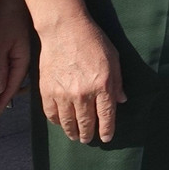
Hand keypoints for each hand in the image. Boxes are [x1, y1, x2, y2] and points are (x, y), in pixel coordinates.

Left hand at [0, 0, 31, 115]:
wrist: (14, 1)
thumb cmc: (7, 21)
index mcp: (21, 63)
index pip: (10, 90)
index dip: (0, 105)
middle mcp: (21, 63)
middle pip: (10, 88)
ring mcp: (17, 57)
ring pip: (8, 80)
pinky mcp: (12, 52)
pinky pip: (6, 71)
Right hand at [36, 16, 124, 143]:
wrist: (65, 30)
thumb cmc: (93, 42)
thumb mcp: (114, 59)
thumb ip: (118, 82)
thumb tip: (122, 100)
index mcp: (103, 85)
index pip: (106, 116)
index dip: (106, 130)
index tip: (106, 138)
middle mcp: (83, 93)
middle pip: (86, 123)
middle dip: (88, 134)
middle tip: (89, 139)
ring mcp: (63, 94)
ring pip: (67, 123)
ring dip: (72, 132)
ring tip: (76, 136)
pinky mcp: (47, 91)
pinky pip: (51, 114)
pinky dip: (56, 122)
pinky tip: (61, 123)